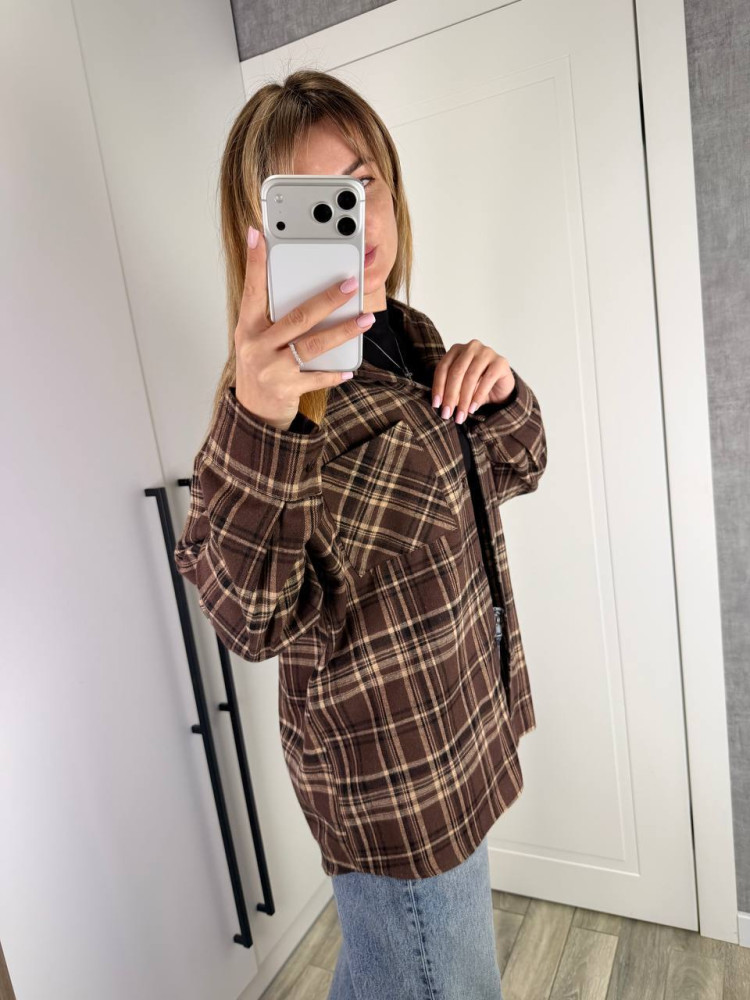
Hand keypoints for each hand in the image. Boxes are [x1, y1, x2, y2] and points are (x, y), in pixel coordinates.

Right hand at [234, 225, 374, 429]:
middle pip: (297, 317)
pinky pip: (317, 377)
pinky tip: (351, 368)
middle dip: (327, 299)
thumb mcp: (257, 338)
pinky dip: (335, 373)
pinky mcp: (285, 389)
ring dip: (343, 331)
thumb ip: (273, 315)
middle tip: (351, 284)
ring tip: (365, 320)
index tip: (258, 234)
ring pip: (313, 345)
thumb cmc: (261, 366)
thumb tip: (306, 290)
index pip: (252, 289)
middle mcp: (256, 345)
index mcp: (247, 326)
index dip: (254, 261)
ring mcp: (270, 368)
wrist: (254, 413)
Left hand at [431, 340, 515, 423]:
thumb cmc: (476, 386)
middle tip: (447, 414)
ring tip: (461, 415)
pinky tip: (473, 408)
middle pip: (456, 372)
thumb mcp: (459, 388)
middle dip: (450, 396)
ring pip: (470, 377)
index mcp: (456, 349)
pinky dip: (478, 396)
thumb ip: (448, 391)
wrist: (500, 388)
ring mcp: (487, 352)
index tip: (436, 405)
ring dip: (464, 399)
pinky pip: (487, 379)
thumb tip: (439, 404)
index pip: (443, 368)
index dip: (438, 387)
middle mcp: (471, 347)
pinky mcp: (500, 362)